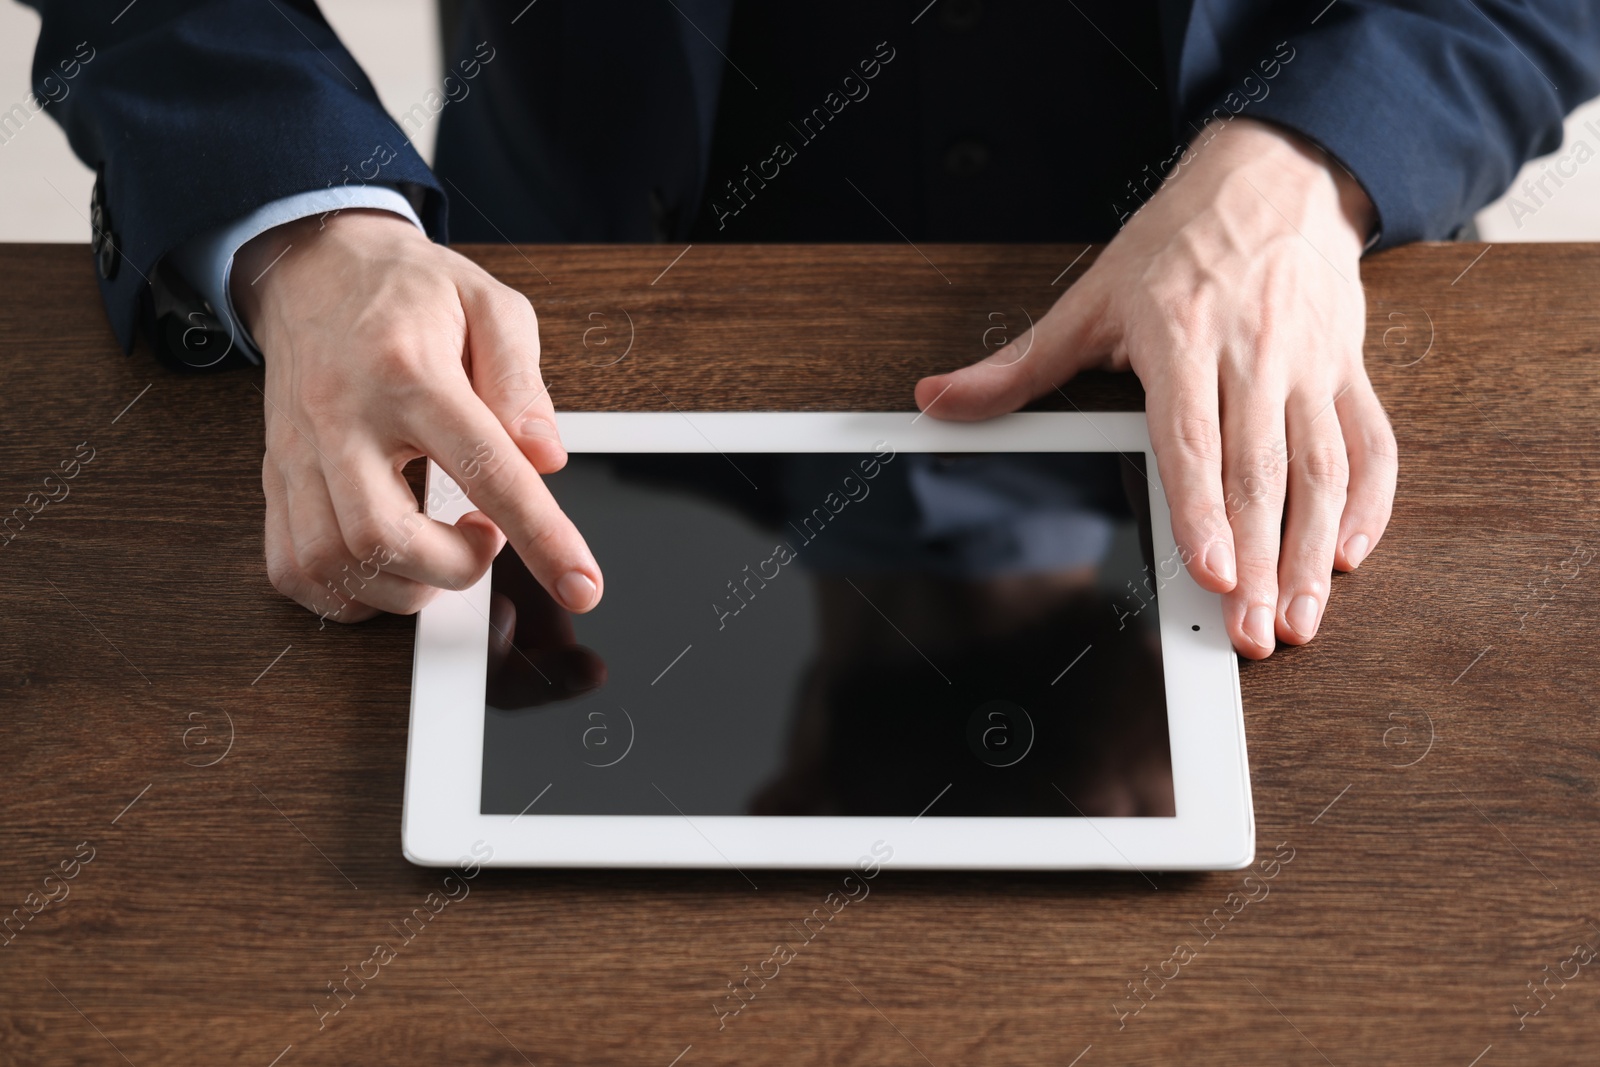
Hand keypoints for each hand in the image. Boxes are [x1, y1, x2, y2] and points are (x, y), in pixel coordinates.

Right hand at [233, 209, 602, 623]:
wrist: (313, 265)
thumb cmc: (408, 290)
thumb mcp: (490, 305)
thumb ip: (522, 381)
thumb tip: (545, 457)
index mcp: (409, 373)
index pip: (484, 468)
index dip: (540, 537)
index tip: (580, 584)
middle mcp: (343, 419)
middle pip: (383, 536)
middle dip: (452, 568)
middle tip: (483, 539)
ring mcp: (299, 454)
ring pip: (332, 563)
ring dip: (403, 586)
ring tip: (439, 552)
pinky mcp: (276, 478)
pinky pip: (293, 569)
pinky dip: (347, 594)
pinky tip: (386, 568)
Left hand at [915, 118, 1396, 658]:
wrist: (1274, 178)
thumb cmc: (1178, 244)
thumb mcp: (1090, 298)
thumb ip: (1018, 365)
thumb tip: (940, 399)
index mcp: (1182, 337)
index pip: (1194, 439)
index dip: (1203, 510)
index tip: (1212, 571)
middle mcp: (1254, 355)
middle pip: (1260, 473)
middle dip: (1261, 561)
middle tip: (1255, 631)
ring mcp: (1310, 365)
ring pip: (1323, 468)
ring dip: (1315, 550)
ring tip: (1301, 616)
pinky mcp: (1348, 369)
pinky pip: (1372, 443)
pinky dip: (1371, 503)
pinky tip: (1352, 553)